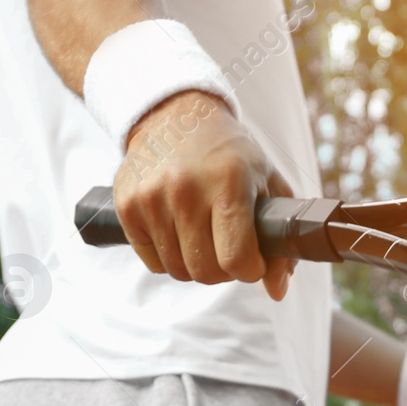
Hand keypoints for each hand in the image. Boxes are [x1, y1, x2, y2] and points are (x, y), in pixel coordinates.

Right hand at [114, 90, 295, 300]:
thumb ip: (281, 240)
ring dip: (196, 265)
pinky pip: (152, 261)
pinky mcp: (126, 205)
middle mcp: (185, 189)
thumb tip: (277, 291)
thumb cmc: (230, 153)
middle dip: (225, 271)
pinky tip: (180, 232)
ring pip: (178, 270)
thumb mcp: (267, 184)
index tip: (253, 260)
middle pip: (206, 271)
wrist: (175, 114)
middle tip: (229, 249)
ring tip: (205, 237)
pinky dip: (169, 257)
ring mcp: (151, 197)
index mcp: (227, 183)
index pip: (236, 259)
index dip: (251, 270)